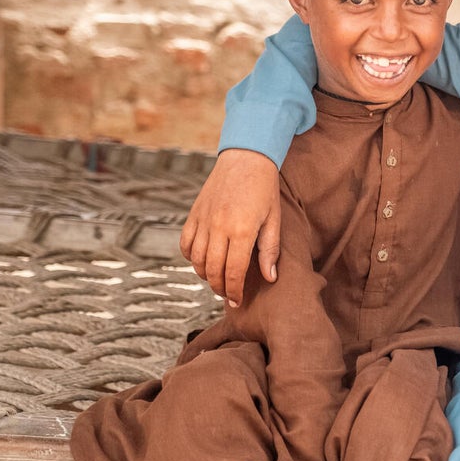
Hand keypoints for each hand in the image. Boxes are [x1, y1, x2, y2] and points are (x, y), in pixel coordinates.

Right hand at [179, 148, 280, 304]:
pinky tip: (202, 261)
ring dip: (205, 275)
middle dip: (220, 288)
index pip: (234, 272)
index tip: (237, 301)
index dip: (234, 291)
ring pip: (196, 260)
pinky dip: (190, 257)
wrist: (245, 159)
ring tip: (217, 280)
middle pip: (213, 270)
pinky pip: (185, 244)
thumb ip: (270, 250)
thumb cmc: (264, 190)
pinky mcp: (194, 214)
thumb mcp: (274, 220)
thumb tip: (269, 278)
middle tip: (228, 294)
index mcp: (242, 230)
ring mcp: (203, 220)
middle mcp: (219, 227)